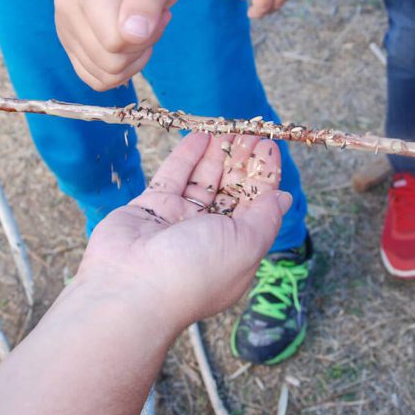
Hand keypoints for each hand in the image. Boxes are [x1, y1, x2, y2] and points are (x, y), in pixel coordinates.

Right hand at [55, 0, 190, 90]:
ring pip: (105, 75)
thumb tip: (133, 34)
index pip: (115, 41)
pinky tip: (128, 44)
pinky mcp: (68, 44)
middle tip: (152, 20)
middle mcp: (66, 6)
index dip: (146, 36)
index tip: (159, 12)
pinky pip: (96, 79)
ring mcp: (63, 27)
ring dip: (133, 60)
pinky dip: (120, 70)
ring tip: (140, 29)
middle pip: (110, 61)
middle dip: (141, 48)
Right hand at [77, 132, 290, 329]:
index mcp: (236, 251)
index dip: (264, 177)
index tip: (270, 147)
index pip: (256, 207)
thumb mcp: (246, 244)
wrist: (131, 287)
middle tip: (251, 132)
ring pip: (202, 181)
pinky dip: (187, 156)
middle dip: (242, 162)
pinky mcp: (149, 209)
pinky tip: (201, 135)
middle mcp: (207, 238)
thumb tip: (283, 198)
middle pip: (230, 192)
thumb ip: (265, 218)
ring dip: (217, 154)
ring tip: (230, 127)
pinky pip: (172, 178)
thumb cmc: (195, 271)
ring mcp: (177, 223)